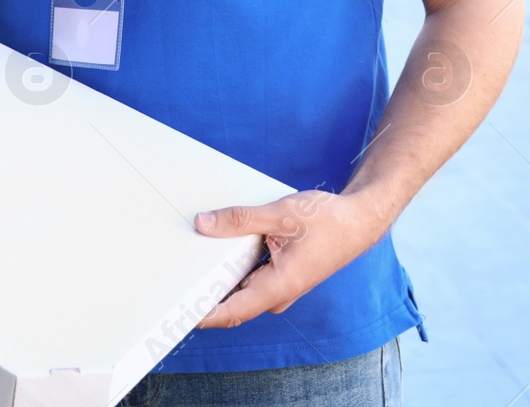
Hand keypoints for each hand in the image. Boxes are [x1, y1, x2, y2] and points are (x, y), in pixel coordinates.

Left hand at [192, 189, 388, 328]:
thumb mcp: (280, 214)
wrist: (359, 220)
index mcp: (279, 286)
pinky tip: (217, 251)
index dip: (201, 316)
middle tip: (170, 283)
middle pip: (232, 304)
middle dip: (202, 296)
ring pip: (240, 290)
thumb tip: (204, 223)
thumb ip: (240, 219)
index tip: (175, 314)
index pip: (232, 312)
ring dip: (217, 280)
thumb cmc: (328, 221)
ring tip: (187, 263)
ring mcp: (280, 286)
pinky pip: (249, 278)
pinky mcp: (280, 275)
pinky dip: (232, 269)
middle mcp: (278, 293)